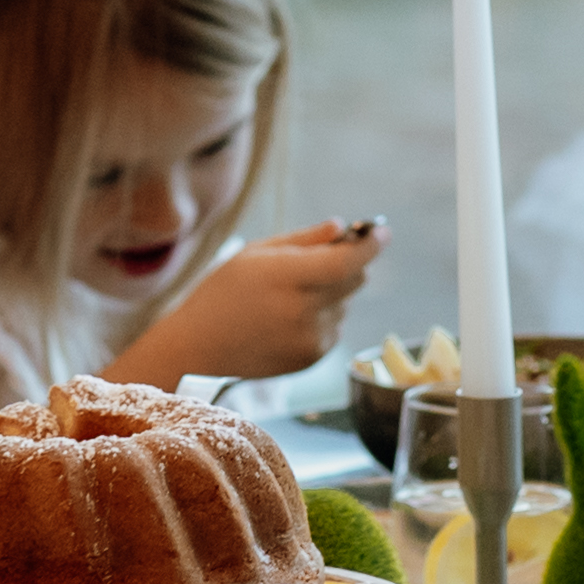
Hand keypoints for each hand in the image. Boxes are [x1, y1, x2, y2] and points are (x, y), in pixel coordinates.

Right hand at [125, 222, 387, 386]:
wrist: (199, 348)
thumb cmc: (224, 292)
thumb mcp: (256, 254)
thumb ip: (303, 240)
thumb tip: (341, 227)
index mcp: (285, 277)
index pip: (346, 261)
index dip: (370, 244)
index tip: (383, 230)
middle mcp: (302, 310)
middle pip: (355, 279)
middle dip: (349, 263)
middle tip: (326, 256)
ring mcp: (310, 337)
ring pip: (345, 303)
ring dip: (331, 293)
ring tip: (287, 297)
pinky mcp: (312, 357)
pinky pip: (335, 326)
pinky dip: (322, 317)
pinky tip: (287, 319)